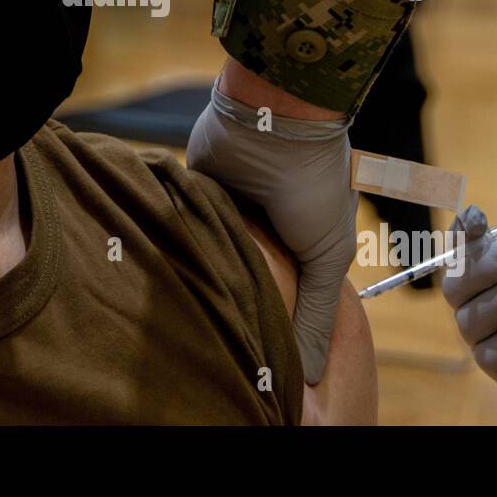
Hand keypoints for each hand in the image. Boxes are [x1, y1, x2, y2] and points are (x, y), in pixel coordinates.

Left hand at [187, 69, 355, 385]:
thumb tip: (308, 375)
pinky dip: (183, 245)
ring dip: (206, 275)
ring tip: (192, 318)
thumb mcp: (326, 257)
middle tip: (221, 345)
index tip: (259, 361)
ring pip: (214, 254)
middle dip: (236, 302)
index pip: (285, 290)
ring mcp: (230, 207)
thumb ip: (316, 314)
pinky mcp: (196, 191)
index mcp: (301, 237)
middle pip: (247, 274)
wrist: (272, 121)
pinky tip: (171, 279)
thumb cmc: (310, 187)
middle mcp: (265, 223)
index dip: (274, 322)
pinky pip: (187, 226)